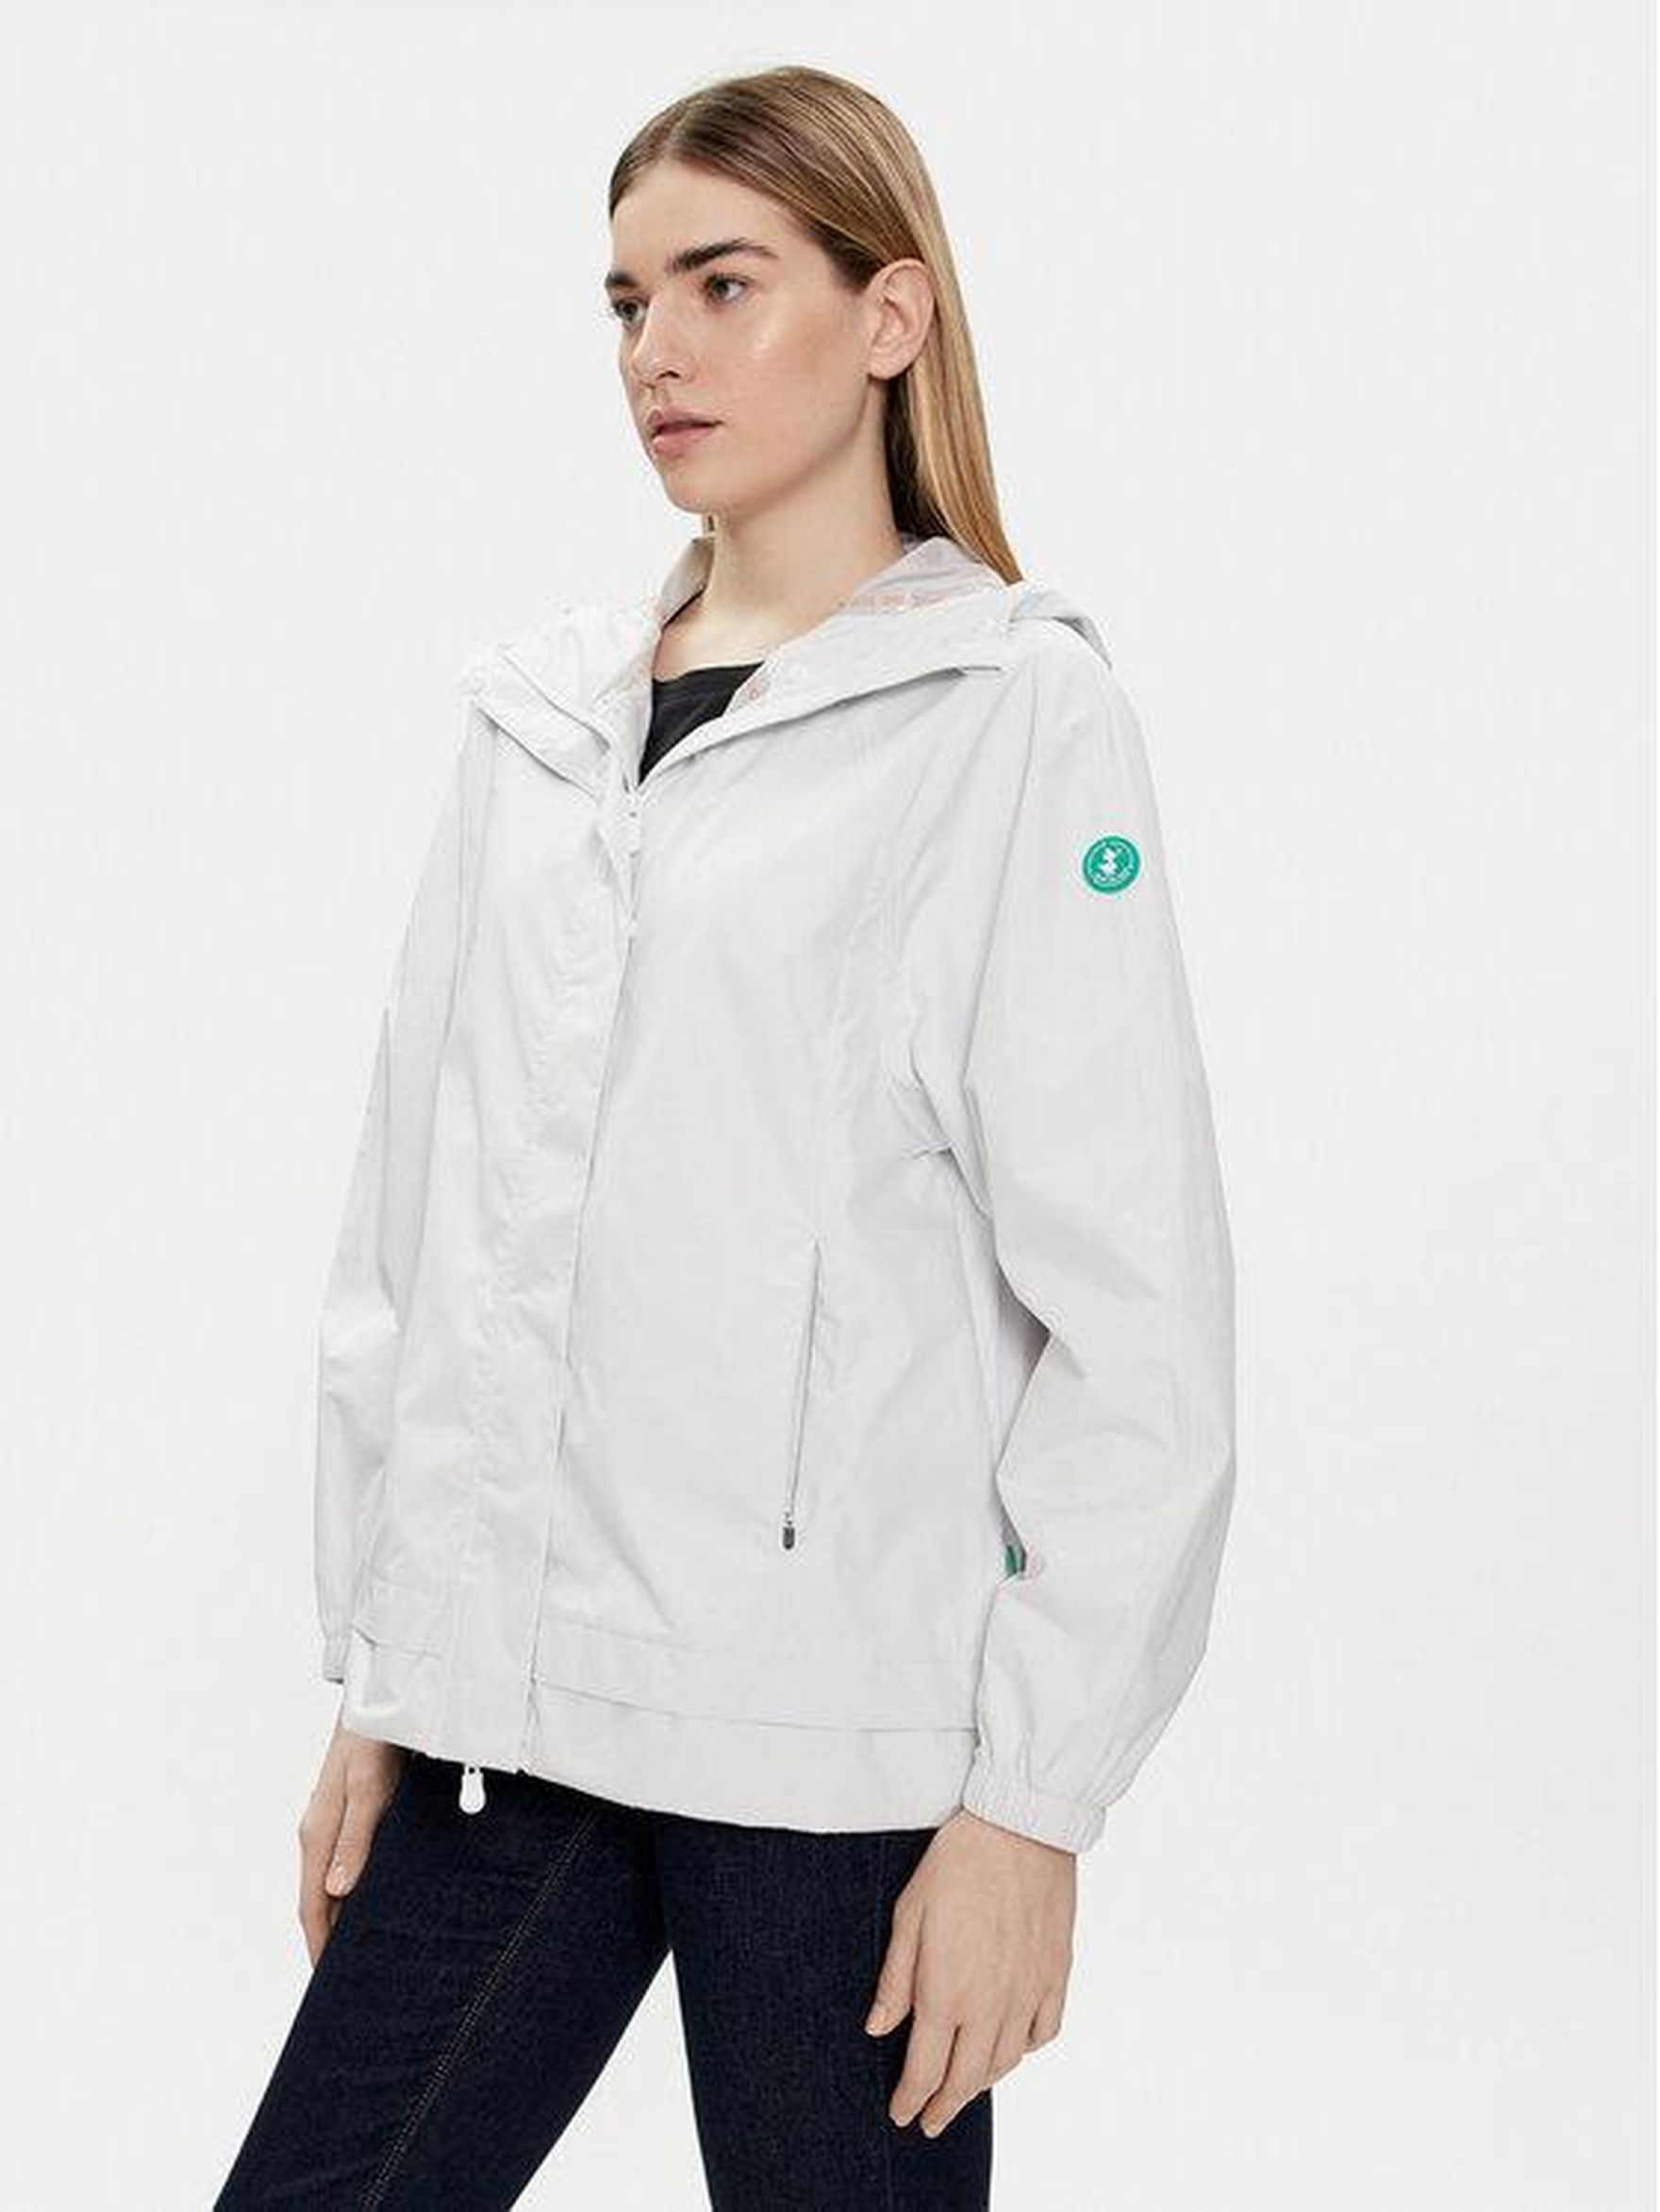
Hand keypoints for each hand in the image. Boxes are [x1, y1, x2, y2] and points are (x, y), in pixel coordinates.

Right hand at [297, 1709, 405, 1967]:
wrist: (382, 1691)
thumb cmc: (374, 1738)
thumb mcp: (367, 1788)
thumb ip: (355, 1838)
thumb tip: (338, 1891)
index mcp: (317, 1834)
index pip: (312, 1907)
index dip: (320, 1947)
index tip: (331, 1986)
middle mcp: (321, 1833)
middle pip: (322, 1901)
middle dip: (333, 1940)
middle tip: (355, 1981)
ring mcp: (337, 1822)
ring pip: (338, 1882)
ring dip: (349, 1916)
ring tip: (372, 1949)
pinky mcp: (356, 1811)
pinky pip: (353, 1861)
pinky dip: (362, 1887)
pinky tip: (385, 1897)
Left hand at [864, 1807, 1075, 2137]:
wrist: (1019, 1826)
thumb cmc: (957, 1862)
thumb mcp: (908, 1915)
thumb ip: (895, 1980)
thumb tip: (877, 2029)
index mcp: (946, 1993)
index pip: (925, 2071)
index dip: (911, 2100)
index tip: (902, 2116)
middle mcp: (990, 2005)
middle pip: (966, 2079)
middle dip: (944, 2107)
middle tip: (930, 2122)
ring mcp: (1028, 1993)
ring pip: (1006, 2062)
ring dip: (982, 2084)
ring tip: (965, 2089)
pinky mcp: (1056, 1974)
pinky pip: (1043, 2031)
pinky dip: (1026, 2049)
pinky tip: (1013, 2046)